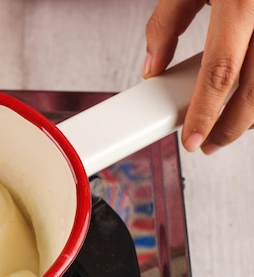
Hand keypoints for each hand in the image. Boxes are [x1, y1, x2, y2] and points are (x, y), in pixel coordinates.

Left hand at [144, 0, 253, 154]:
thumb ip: (166, 25)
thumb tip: (151, 68)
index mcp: (242, 2)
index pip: (220, 71)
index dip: (205, 112)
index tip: (191, 140)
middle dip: (230, 126)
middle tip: (209, 143)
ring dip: (251, 115)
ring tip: (227, 128)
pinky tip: (250, 102)